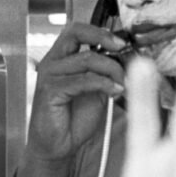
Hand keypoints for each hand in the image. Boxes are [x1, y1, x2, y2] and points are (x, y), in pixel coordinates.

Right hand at [29, 22, 131, 161]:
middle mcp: (53, 62)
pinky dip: (103, 84)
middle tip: (122, 48)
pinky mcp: (50, 90)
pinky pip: (82, 80)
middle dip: (102, 37)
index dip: (100, 32)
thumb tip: (126, 59)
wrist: (59, 146)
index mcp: (62, 58)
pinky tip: (115, 92)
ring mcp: (49, 75)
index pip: (77, 30)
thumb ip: (105, 72)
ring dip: (111, 69)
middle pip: (75, 33)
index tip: (122, 42)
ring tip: (123, 82)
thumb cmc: (74, 119)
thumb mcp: (96, 89)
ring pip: (86, 59)